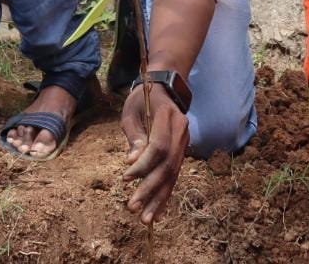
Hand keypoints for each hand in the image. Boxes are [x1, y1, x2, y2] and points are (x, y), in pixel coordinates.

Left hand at [121, 82, 189, 223]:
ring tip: (145, 219)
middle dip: (149, 188)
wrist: (165, 88)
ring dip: (158, 198)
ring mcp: (184, 141)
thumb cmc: (143, 99)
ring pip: (173, 174)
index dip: (142, 165)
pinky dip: (165, 195)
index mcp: (168, 116)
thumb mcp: (132, 111)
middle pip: (167, 164)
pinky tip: (157, 213)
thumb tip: (132, 162)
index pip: (158, 146)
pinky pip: (174, 175)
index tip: (124, 178)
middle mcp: (181, 130)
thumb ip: (134, 136)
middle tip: (132, 208)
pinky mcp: (182, 151)